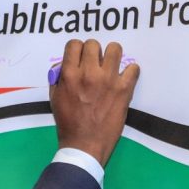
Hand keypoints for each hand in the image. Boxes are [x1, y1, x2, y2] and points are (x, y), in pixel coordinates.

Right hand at [49, 39, 139, 166]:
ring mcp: (108, 80)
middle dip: (94, 52)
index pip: (74, 44)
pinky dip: (130, 72)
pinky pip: (133, 68)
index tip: (81, 58)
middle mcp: (89, 73)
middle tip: (95, 64)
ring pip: (115, 49)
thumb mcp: (54, 98)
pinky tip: (125, 79)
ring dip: (113, 56)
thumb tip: (64, 65)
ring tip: (112, 66)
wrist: (84, 145)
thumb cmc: (67, 123)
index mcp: (69, 74)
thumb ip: (58, 78)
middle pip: (94, 44)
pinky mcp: (124, 90)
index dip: (77, 50)